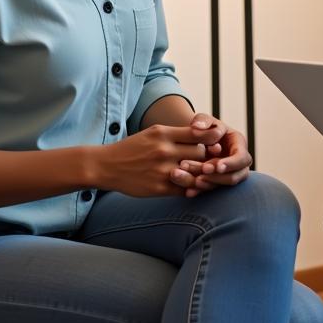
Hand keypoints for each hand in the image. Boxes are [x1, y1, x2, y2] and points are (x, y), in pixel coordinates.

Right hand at [90, 117, 224, 196]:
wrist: (106, 166)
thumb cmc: (134, 147)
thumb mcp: (154, 133)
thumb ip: (178, 133)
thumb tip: (205, 133)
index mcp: (163, 133)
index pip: (198, 134)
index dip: (211, 139)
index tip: (216, 142)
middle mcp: (163, 151)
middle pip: (200, 154)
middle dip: (208, 157)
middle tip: (212, 160)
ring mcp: (161, 171)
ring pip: (195, 174)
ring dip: (202, 175)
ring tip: (206, 174)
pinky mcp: (158, 188)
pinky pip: (184, 190)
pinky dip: (191, 189)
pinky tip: (193, 187)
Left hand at [176, 118, 251, 197]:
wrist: (195, 140)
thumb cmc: (203, 127)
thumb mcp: (203, 120)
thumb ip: (202, 120)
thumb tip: (197, 127)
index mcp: (239, 145)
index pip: (241, 158)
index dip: (231, 163)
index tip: (217, 167)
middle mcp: (237, 163)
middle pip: (235, 176)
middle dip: (218, 176)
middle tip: (202, 171)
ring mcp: (228, 175)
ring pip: (223, 185)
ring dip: (209, 184)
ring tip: (193, 180)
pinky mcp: (216, 183)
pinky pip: (211, 191)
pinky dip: (200, 191)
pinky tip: (189, 192)